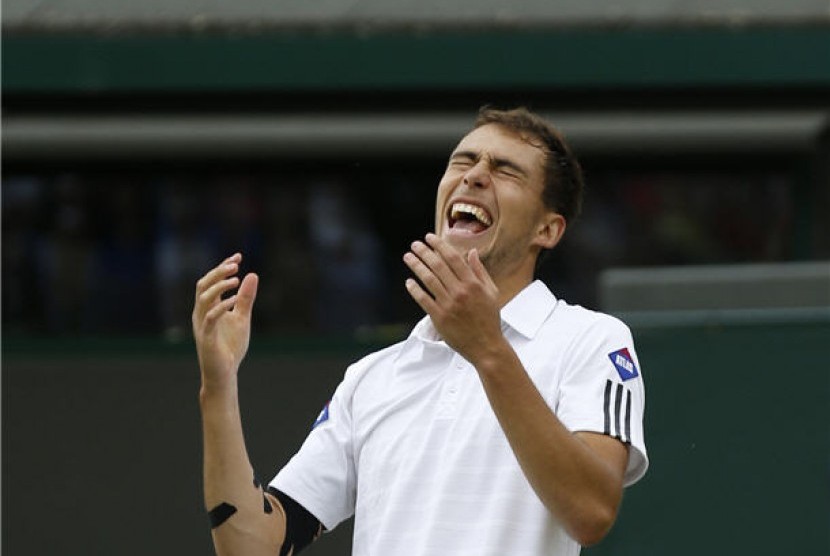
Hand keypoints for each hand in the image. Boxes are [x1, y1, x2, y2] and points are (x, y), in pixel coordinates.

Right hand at [192, 253, 258, 389]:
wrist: (224, 373)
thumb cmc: (230, 346)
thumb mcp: (242, 318)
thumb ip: (245, 298)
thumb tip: (252, 275)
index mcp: (208, 307)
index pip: (211, 281)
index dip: (222, 267)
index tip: (238, 256)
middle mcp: (201, 313)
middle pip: (203, 285)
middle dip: (218, 272)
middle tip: (235, 264)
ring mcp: (202, 325)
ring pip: (204, 298)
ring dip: (220, 286)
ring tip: (236, 278)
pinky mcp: (206, 338)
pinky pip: (210, 318)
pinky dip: (221, 306)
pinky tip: (235, 299)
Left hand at [403, 234, 503, 363]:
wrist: (486, 346)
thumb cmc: (489, 319)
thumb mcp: (491, 292)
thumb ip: (480, 271)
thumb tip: (471, 252)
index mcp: (473, 283)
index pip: (453, 258)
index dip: (439, 245)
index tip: (430, 237)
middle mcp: (460, 292)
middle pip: (438, 265)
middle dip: (424, 252)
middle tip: (414, 244)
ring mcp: (448, 304)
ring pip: (428, 280)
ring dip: (416, 266)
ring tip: (408, 257)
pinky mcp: (439, 318)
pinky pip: (423, 300)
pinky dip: (415, 289)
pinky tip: (409, 282)